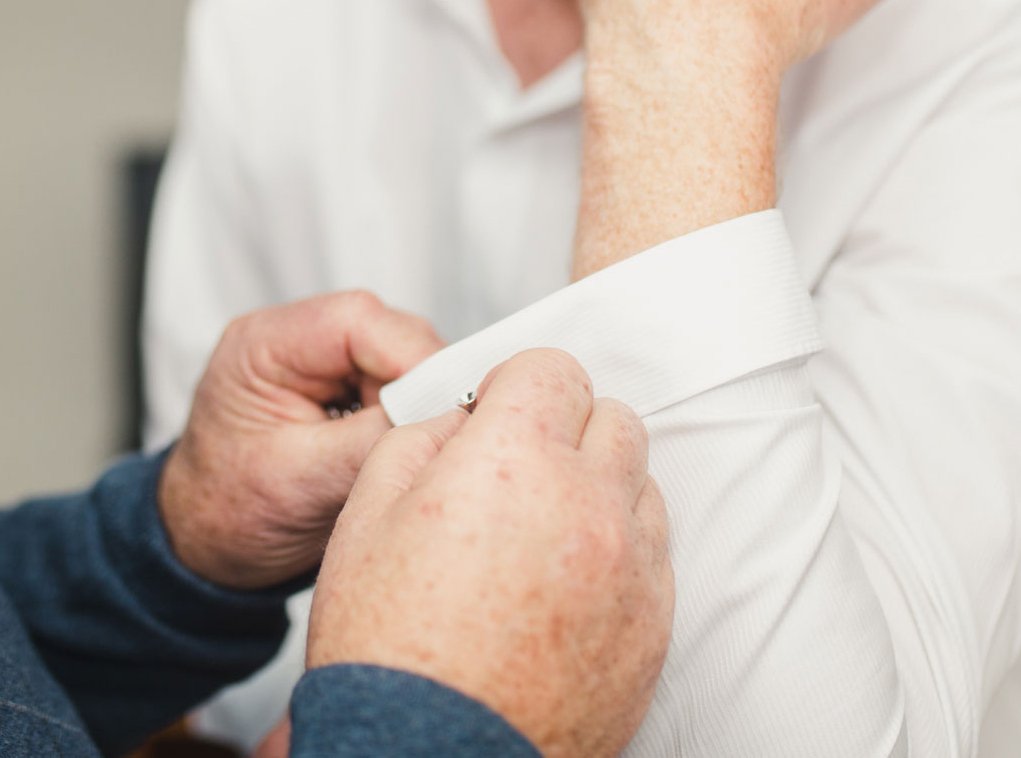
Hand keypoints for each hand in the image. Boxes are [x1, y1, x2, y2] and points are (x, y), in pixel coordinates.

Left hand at [158, 291, 443, 588]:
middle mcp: (292, 337)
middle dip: (422, 384)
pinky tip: (403, 448)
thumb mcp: (302, 484)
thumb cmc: (228, 514)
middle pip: (388, 332)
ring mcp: (319, 358)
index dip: (412, 360)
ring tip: (413, 451)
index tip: (447, 409)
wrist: (205, 543)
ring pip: (402, 356)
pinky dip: (410, 414)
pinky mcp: (341, 383)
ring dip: (419, 402)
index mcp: (262, 345)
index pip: (358, 321)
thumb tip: (442, 420)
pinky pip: (397, 383)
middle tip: (437, 438)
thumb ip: (371, 444)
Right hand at [307, 349, 672, 757]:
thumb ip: (419, 440)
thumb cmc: (390, 652)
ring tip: (539, 537)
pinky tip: (564, 587)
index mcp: (513, 461)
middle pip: (612, 418)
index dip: (515, 386)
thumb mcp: (365, 516)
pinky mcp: (655, 626)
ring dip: (598, 489)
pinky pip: (654, 556)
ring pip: (641, 484)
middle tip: (516, 473)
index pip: (553, 368)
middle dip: (565, 429)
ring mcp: (632, 568)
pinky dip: (617, 554)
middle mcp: (588, 503)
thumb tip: (461, 421)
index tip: (496, 415)